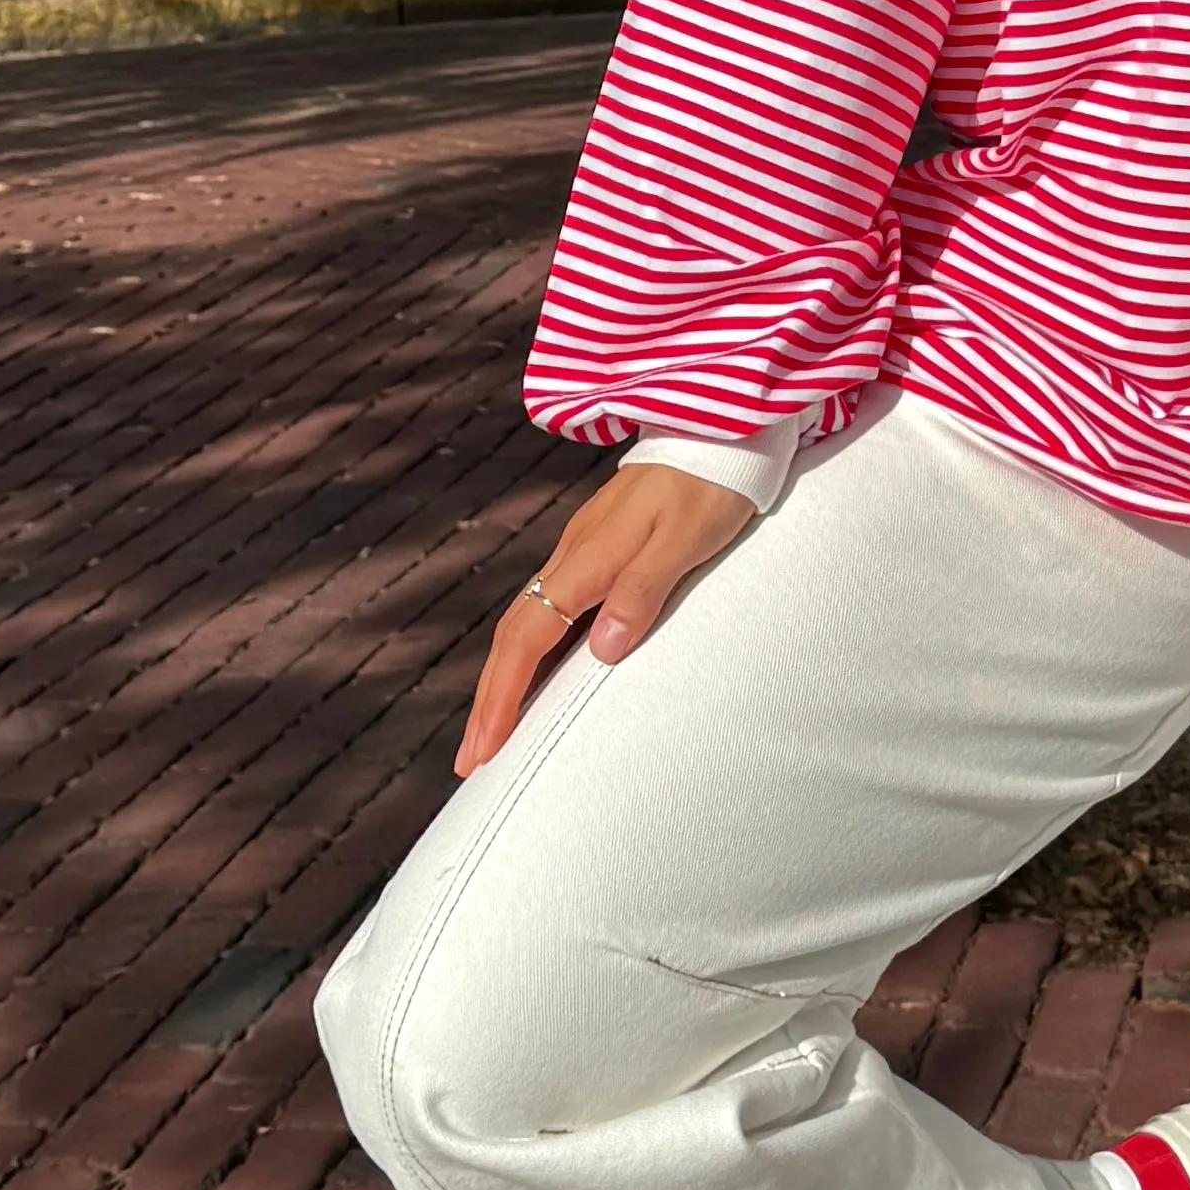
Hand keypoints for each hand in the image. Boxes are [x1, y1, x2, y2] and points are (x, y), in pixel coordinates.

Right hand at [457, 463, 759, 775]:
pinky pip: (549, 610)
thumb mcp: (684, 540)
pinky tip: (537, 674)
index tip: (486, 747)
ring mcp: (582, 551)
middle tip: (471, 760)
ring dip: (505, 680)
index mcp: (588, 559)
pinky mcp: (598, 549)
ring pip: (527, 623)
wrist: (719, 428)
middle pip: (514, 637)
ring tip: (493, 731)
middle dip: (489, 701)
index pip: (528, 637)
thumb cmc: (710, 483)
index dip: (503, 696)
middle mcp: (573, 556)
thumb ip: (643, 590)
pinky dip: (531, 653)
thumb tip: (602, 649)